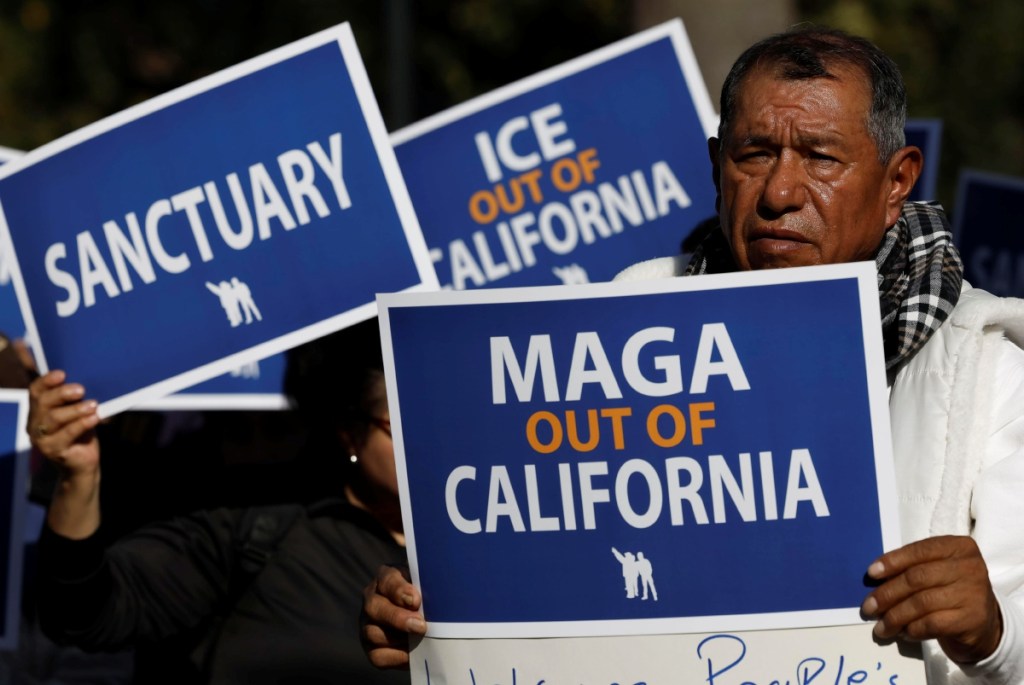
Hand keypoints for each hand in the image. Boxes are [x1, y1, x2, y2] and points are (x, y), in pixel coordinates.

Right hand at [28, 370, 99, 475]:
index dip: (47, 381)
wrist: (83, 464)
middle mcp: (35, 423)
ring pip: (54, 418)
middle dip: (62, 393)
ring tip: (93, 405)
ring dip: (75, 409)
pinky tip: (95, 418)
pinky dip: (82, 424)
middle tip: (81, 389)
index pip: (36, 391)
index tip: (62, 373)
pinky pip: (67, 434)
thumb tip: (89, 381)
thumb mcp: (78, 413)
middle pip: (43, 402)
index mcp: (38, 410)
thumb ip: (76, 400)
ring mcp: (41, 438)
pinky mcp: (53, 451)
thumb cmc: (81, 432)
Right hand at [361, 565, 425, 668]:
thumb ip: (429, 586)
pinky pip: (377, 656)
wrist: (427, 619)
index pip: (387, 580)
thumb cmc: (429, 595)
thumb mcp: (429, 584)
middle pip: (375, 607)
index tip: (416, 600)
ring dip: (398, 639)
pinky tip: (412, 654)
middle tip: (420, 625)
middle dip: (398, 618)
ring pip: (373, 633)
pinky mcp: (370, 647)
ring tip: (419, 640)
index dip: (399, 591)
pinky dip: (396, 657)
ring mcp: (368, 623)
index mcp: (386, 577)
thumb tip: (435, 595)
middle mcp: (372, 598)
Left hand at [861, 535, 1001, 664]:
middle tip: (869, 608)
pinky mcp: (973, 619)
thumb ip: (912, 568)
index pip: (919, 551)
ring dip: (895, 616)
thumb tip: (874, 578)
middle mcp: (970, 567)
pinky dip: (912, 629)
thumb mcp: (936, 570)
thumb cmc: (950, 590)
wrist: (984, 623)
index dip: (892, 561)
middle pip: (917, 578)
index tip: (871, 574)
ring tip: (881, 626)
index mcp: (959, 547)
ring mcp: (974, 593)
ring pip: (922, 603)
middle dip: (887, 594)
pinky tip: (903, 633)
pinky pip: (932, 624)